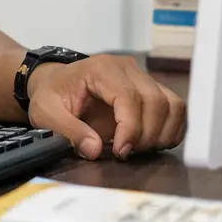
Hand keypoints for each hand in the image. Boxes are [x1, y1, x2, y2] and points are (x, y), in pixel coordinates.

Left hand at [26, 55, 185, 160]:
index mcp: (101, 69)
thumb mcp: (46, 112)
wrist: (57, 83)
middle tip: (125, 153)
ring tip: (138, 149)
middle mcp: (127, 68)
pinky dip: (170, 130)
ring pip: (172, 104)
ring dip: (162, 133)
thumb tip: (94, 150)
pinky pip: (175, 109)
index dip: (130, 128)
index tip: (120, 152)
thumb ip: (68, 130)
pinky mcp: (151, 89)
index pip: (130, 97)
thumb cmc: (52, 95)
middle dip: (146, 135)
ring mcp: (142, 77)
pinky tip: (151, 143)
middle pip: (156, 101)